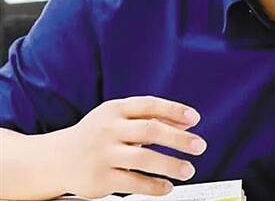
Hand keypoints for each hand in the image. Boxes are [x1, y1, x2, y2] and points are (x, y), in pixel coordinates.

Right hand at [57, 96, 206, 196]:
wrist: (58, 158)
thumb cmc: (97, 134)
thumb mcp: (118, 118)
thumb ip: (150, 117)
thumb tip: (186, 122)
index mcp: (116, 109)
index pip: (150, 105)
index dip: (174, 110)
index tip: (195, 118)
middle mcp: (109, 129)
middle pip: (150, 130)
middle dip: (178, 139)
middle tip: (199, 145)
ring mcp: (103, 154)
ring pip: (144, 158)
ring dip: (170, 165)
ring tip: (188, 170)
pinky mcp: (100, 178)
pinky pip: (132, 183)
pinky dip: (153, 186)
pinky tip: (167, 187)